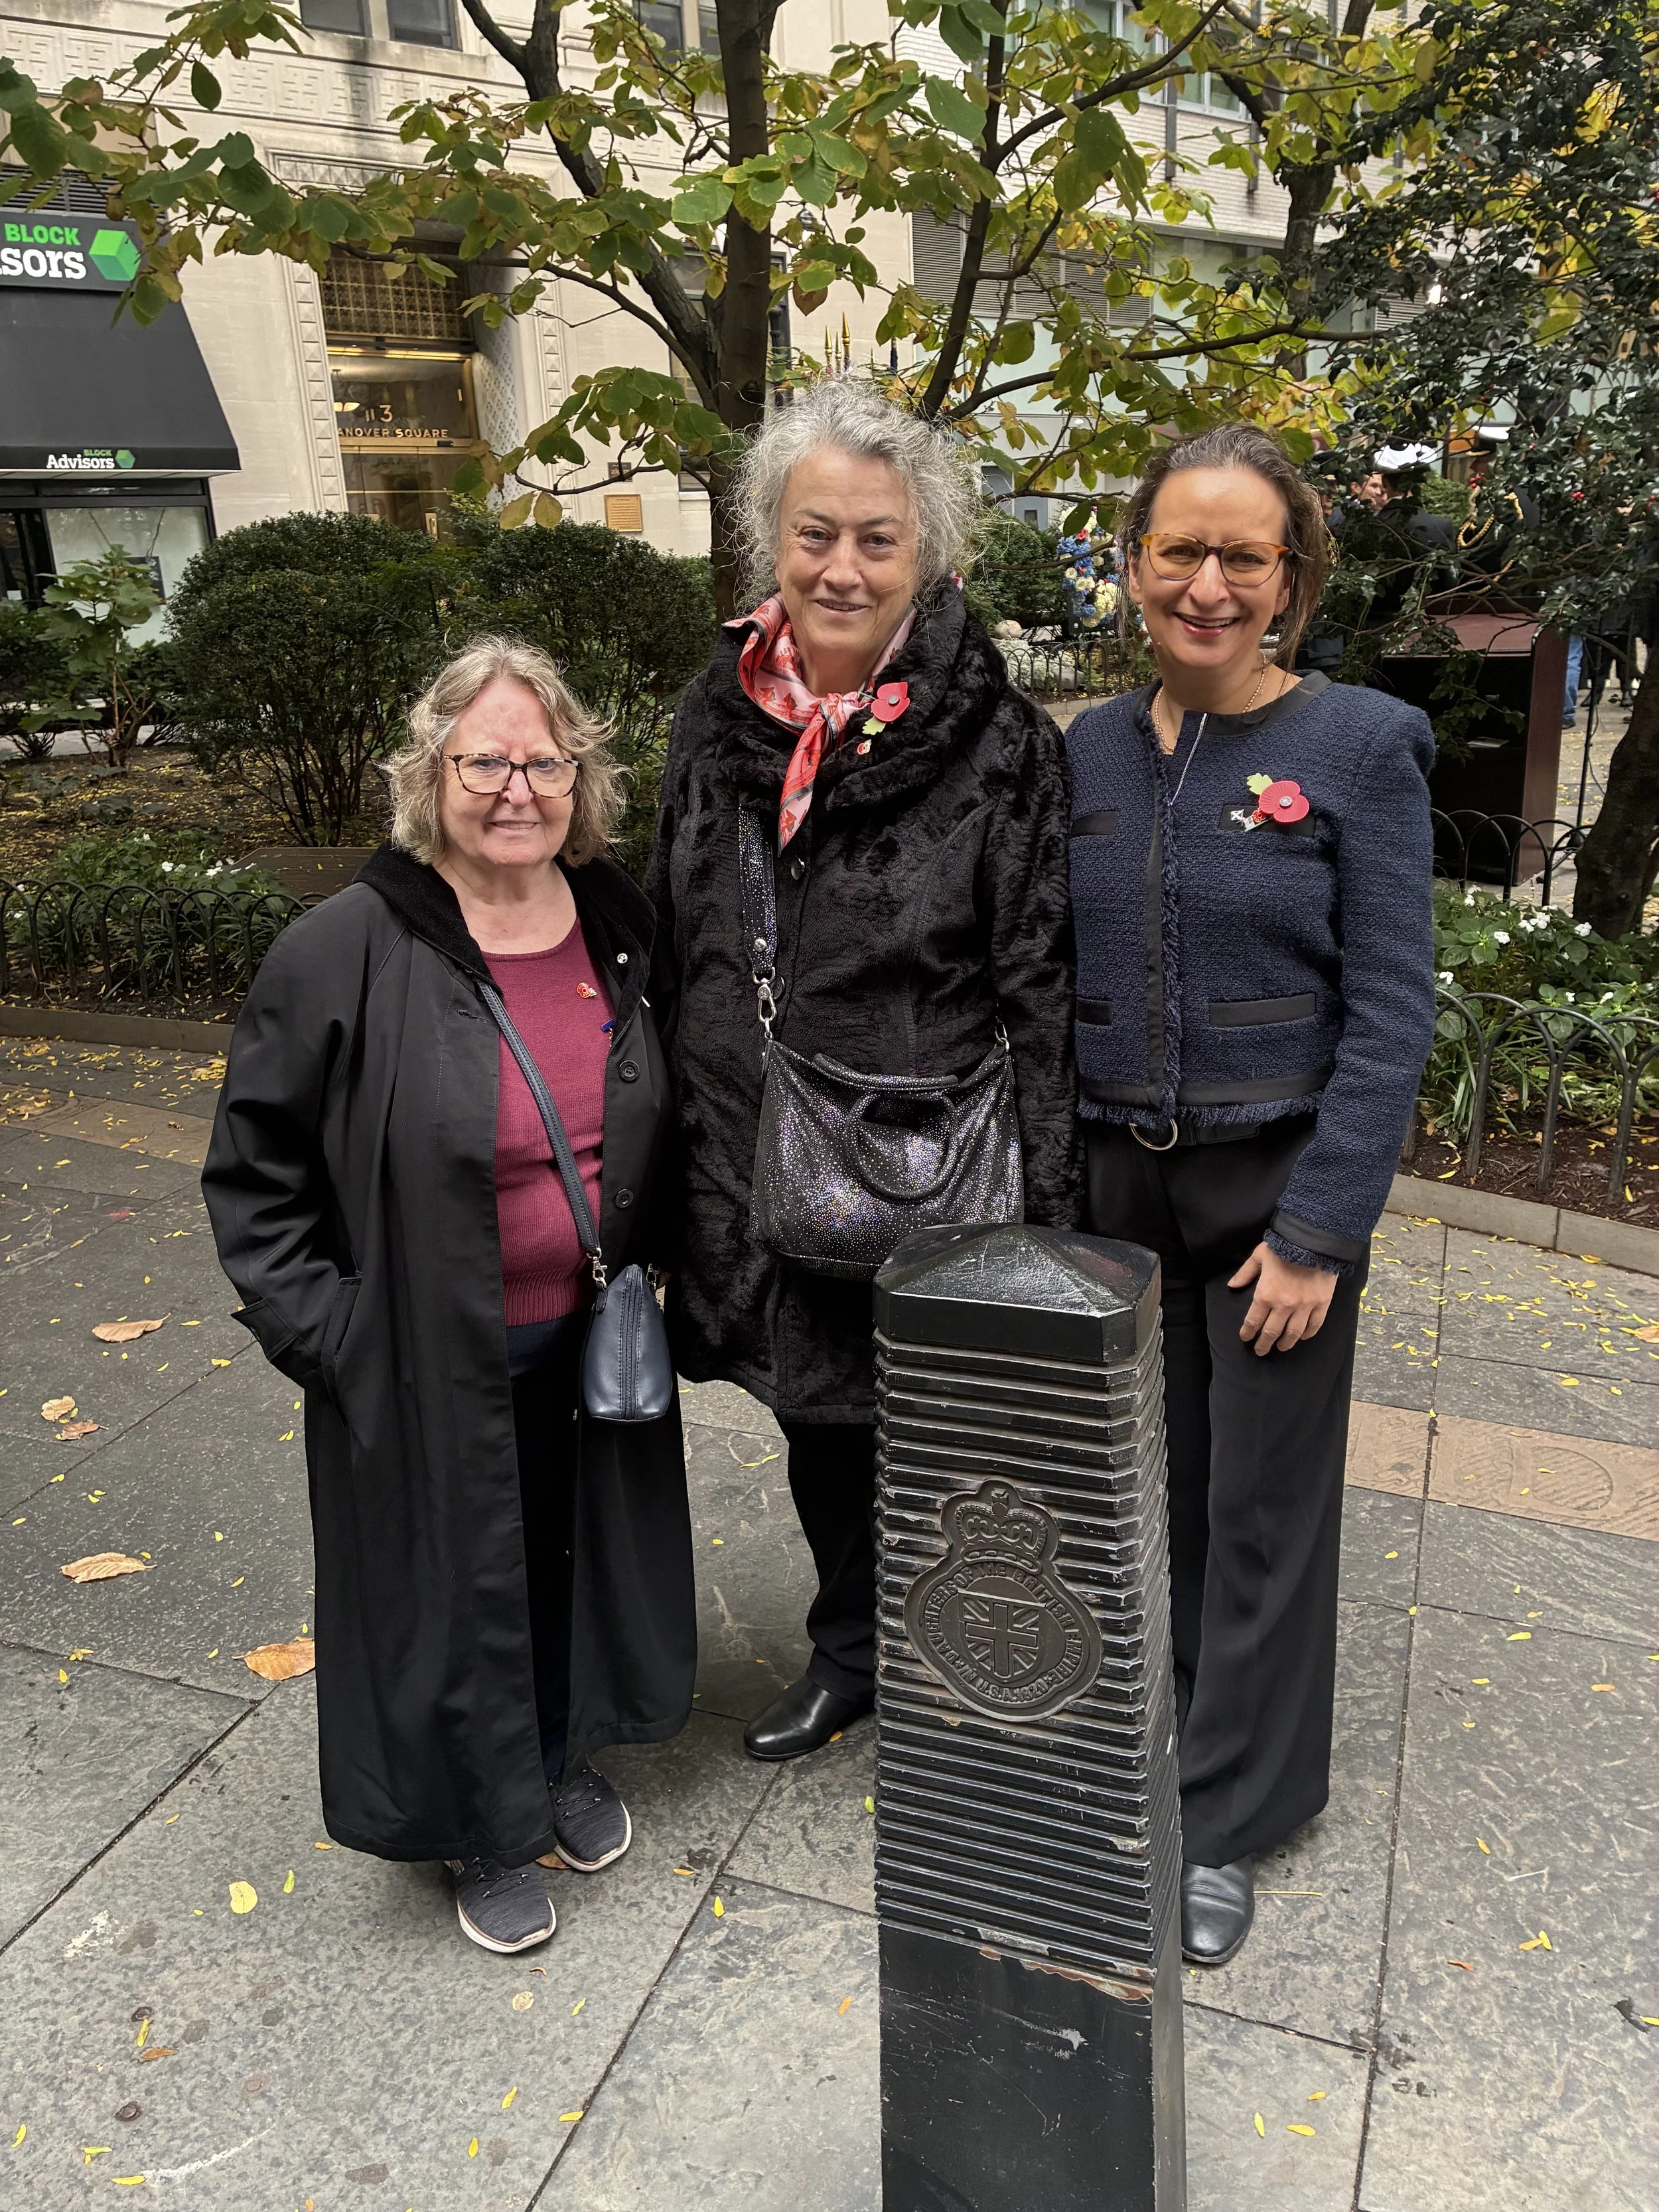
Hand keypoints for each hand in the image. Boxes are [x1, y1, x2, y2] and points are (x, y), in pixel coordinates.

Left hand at [1228, 1241, 1337, 1355]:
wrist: (1313, 1241)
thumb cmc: (1283, 1246)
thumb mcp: (1259, 1256)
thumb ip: (1246, 1273)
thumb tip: (1232, 1285)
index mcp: (1265, 1295)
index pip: (1253, 1321)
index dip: (1248, 1332)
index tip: (1245, 1338)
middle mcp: (1284, 1305)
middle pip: (1272, 1332)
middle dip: (1264, 1344)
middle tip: (1261, 1351)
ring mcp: (1304, 1307)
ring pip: (1293, 1333)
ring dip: (1285, 1343)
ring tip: (1281, 1347)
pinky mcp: (1321, 1304)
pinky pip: (1314, 1325)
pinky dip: (1307, 1334)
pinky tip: (1302, 1337)